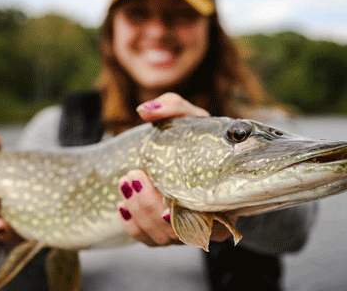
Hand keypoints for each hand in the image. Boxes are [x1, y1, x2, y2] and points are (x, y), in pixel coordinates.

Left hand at [117, 93, 234, 246]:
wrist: (180, 147)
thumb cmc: (192, 133)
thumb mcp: (188, 117)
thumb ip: (172, 107)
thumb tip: (144, 111)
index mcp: (224, 195)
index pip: (216, 223)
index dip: (194, 222)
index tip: (168, 208)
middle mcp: (209, 219)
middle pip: (181, 233)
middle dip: (151, 209)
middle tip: (133, 176)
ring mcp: (186, 229)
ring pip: (162, 237)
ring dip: (139, 213)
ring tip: (125, 182)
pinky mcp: (166, 232)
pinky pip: (148, 240)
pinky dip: (133, 226)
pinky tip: (123, 206)